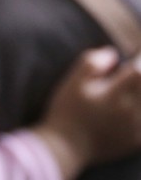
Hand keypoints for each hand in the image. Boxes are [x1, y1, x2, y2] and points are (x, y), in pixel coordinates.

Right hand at [34, 47, 140, 177]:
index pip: (138, 72)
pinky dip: (140, 110)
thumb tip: (112, 53)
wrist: (65, 147)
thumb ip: (91, 63)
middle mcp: (131, 112)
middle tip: (133, 71)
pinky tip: (132, 107)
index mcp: (115, 95)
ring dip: (140, 92)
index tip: (136, 52)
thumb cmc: (66, 111)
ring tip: (131, 87)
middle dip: (140, 76)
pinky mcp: (135, 141)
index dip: (140, 59)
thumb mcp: (71, 83)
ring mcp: (135, 128)